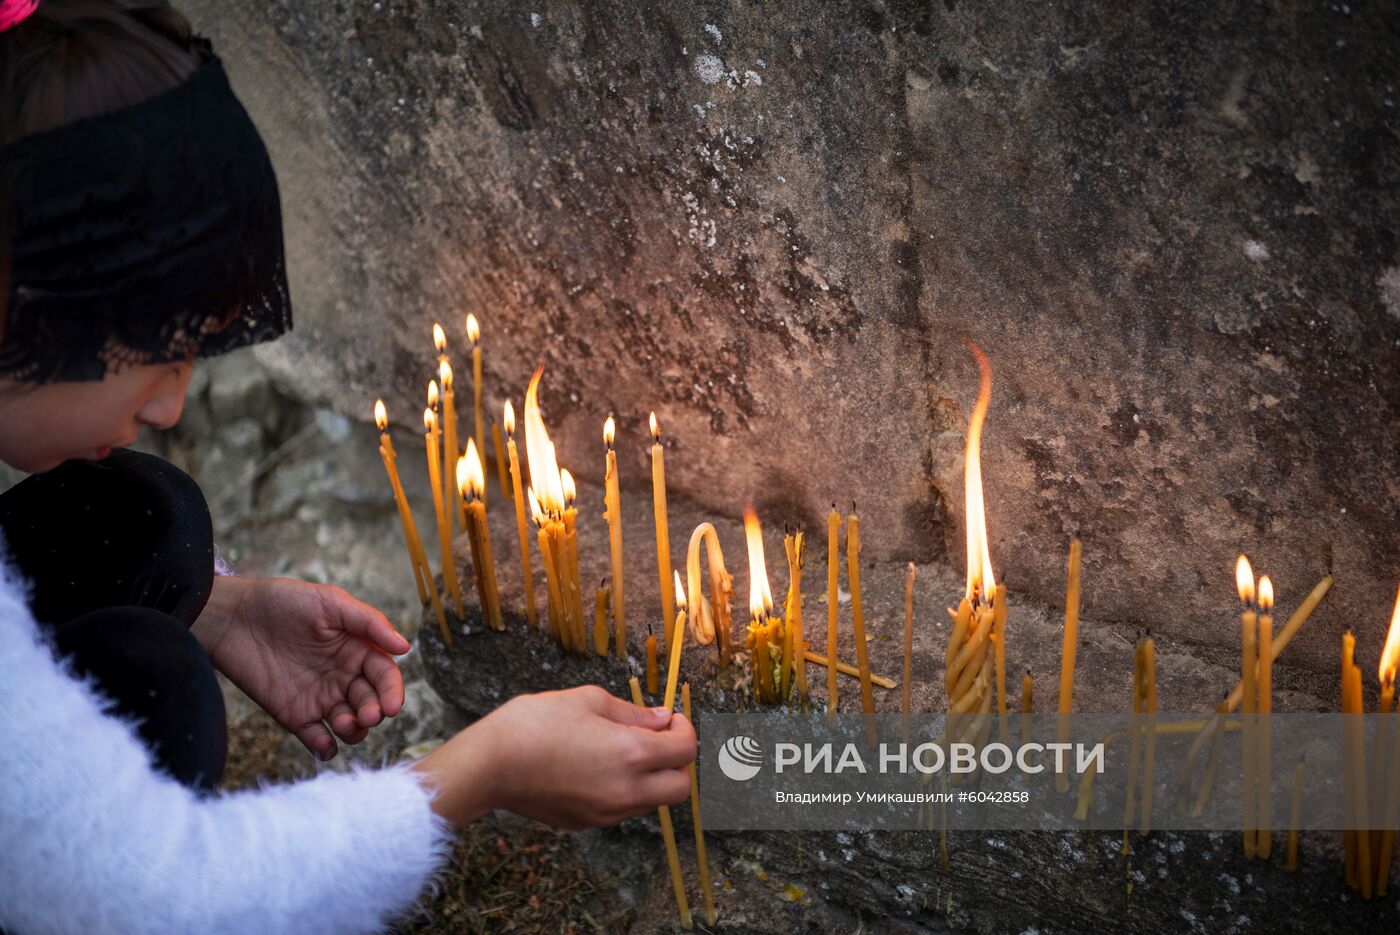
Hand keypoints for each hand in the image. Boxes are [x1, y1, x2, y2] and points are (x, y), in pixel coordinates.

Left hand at [193, 576, 410, 759]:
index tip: (390, 706)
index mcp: (357, 650)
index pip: (385, 676)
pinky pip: (317, 738)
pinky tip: (325, 745)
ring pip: (350, 725)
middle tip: (367, 715)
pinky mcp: (295, 715)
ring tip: (343, 724)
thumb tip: (405, 647)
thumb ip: (368, 622)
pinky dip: (325, 748)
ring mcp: (320, 697)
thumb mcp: (330, 602)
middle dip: (374, 713)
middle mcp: (343, 676)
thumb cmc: (283, 601)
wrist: (232, 618)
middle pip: (371, 703)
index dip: (392, 691)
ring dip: (354, 731)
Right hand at [413, 685, 694, 829]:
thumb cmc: (535, 723)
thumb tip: (661, 719)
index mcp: (632, 754)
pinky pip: (622, 810)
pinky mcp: (587, 823)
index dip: (684, 730)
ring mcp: (607, 813)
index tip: (670, 719)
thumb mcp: (587, 701)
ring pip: (652, 802)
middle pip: (680, 787)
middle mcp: (626, 790)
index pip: (685, 751)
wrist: (489, 765)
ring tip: (622, 751)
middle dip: (677, 762)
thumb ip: (632, 712)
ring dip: (652, 778)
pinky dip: (625, 791)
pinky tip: (598, 769)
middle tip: (656, 739)